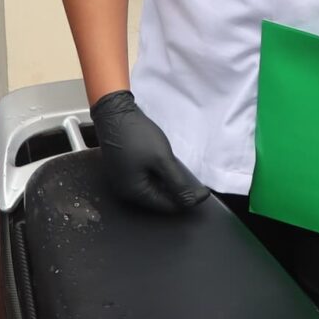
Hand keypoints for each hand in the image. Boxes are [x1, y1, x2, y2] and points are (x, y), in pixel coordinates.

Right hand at [90, 90, 207, 213]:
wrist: (114, 112)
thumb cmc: (137, 135)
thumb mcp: (162, 160)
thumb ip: (177, 183)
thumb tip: (191, 202)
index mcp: (134, 193)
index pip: (167, 207)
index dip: (188, 200)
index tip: (205, 190)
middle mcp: (125, 192)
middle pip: (159, 200)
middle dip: (177, 192)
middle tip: (194, 181)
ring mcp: (122, 181)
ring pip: (152, 190)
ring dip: (167, 183)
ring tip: (179, 170)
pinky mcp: (122, 171)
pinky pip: (144, 180)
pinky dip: (157, 176)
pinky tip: (164, 165)